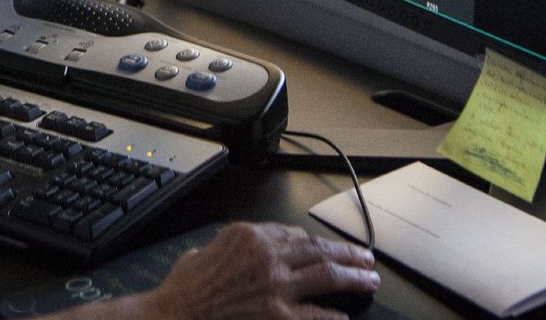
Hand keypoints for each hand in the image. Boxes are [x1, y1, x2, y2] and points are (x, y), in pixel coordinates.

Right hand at [141, 222, 378, 319]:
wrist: (176, 313)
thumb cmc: (187, 287)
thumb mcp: (209, 249)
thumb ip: (237, 244)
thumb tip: (256, 246)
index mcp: (250, 235)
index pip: (294, 234)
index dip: (315, 243)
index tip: (327, 249)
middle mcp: (267, 255)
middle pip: (319, 250)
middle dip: (347, 253)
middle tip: (366, 257)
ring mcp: (275, 286)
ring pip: (326, 275)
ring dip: (352, 277)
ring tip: (368, 279)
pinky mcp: (277, 315)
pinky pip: (314, 315)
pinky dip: (331, 316)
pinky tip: (344, 317)